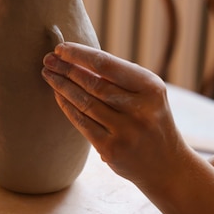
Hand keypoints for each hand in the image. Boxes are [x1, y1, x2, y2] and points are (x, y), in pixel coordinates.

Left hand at [41, 42, 187, 191]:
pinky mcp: (111, 149)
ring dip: (62, 86)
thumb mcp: (147, 93)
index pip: (107, 65)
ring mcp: (126, 131)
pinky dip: (67, 106)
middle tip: (47, 59)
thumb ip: (119, 77)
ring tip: (48, 74)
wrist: (166, 164)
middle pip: (93, 83)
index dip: (79, 55)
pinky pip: (82, 123)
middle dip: (66, 69)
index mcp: (151, 87)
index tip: (60, 48)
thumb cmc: (150, 119)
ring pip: (85, 103)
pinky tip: (58, 95)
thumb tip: (76, 58)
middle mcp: (141, 109)